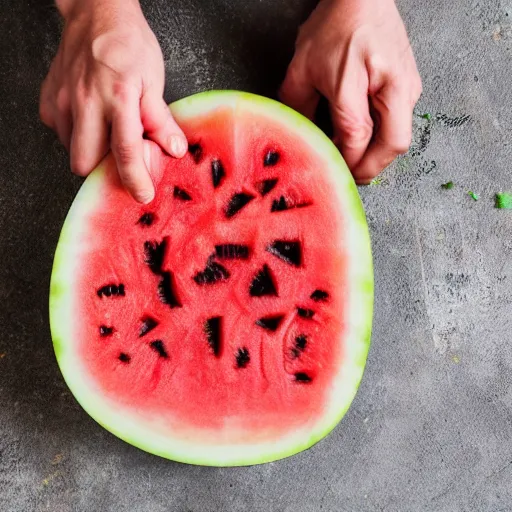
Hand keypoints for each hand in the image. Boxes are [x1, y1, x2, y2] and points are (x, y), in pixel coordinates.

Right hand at [40, 0, 186, 202]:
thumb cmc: (128, 43)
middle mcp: (85, 102)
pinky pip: (60, 133)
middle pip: (85, 164)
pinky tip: (93, 123)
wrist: (96, 13)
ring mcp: (62, 101)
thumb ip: (160, 119)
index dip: (134, 180)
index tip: (142, 195)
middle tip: (123, 160)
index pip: (124, 152)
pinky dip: (77, 136)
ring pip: (71, 151)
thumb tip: (173, 149)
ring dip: (92, 153)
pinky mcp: (49, 99)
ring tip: (109, 135)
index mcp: (118, 98)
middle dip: (104, 171)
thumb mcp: (155, 80)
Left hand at [280, 0, 421, 183]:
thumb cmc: (336, 25)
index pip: (358, 137)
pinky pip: (399, 125)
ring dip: (377, 156)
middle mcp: (393, 86)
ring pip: (399, 139)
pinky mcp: (411, 88)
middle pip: (393, 145)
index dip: (345, 161)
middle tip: (349, 176)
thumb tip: (303, 139)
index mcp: (360, 79)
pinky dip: (382, 140)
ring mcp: (407, 87)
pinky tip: (364, 140)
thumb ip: (298, 108)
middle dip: (370, 168)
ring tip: (354, 159)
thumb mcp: (303, 68)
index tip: (331, 169)